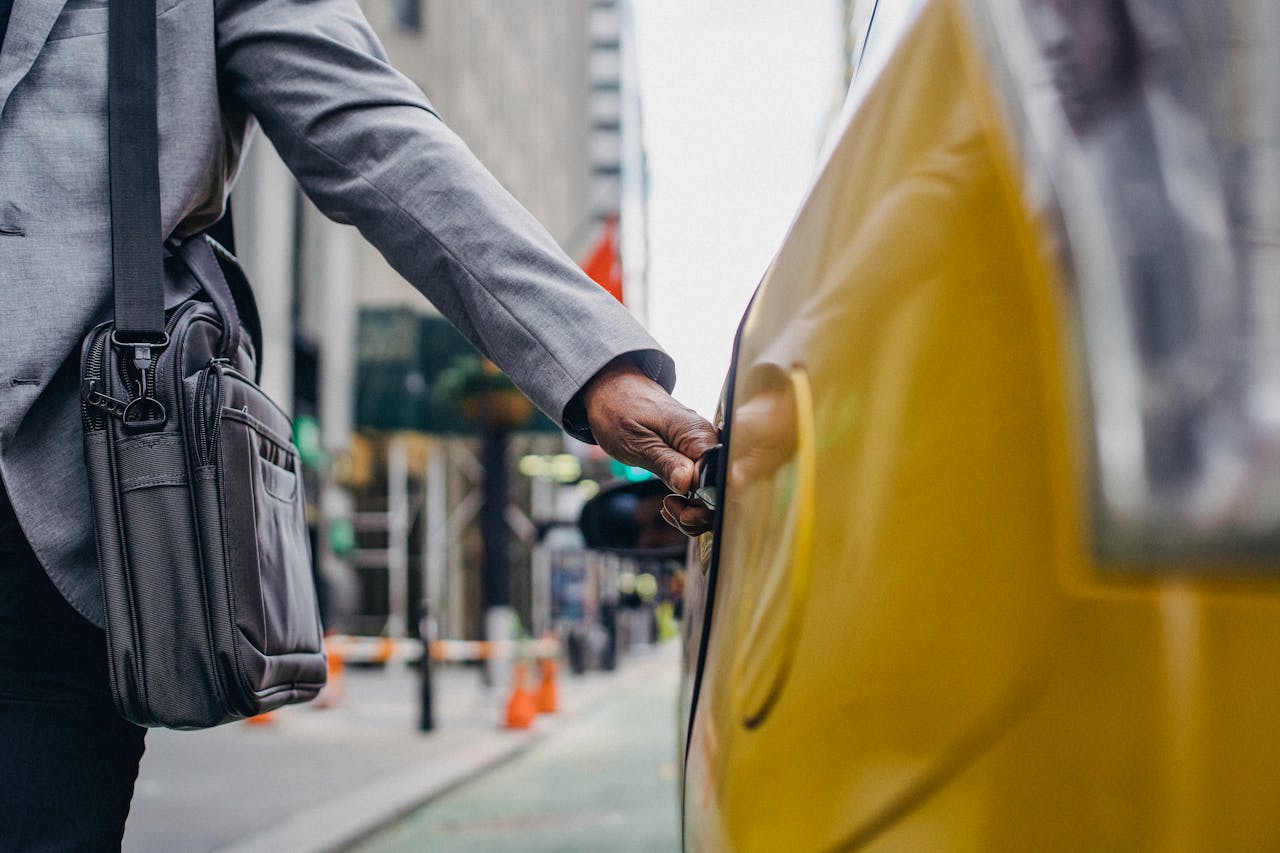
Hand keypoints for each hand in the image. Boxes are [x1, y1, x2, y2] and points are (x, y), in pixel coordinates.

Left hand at [581, 356, 719, 535]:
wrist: (612, 388)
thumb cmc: (619, 409)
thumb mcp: (635, 441)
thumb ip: (664, 462)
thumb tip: (690, 484)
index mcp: (696, 434)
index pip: (718, 479)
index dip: (701, 503)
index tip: (674, 507)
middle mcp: (707, 441)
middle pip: (721, 490)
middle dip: (698, 513)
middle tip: (669, 509)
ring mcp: (702, 449)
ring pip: (713, 492)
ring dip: (693, 511)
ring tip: (668, 507)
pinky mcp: (694, 456)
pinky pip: (703, 484)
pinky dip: (690, 501)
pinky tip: (672, 501)